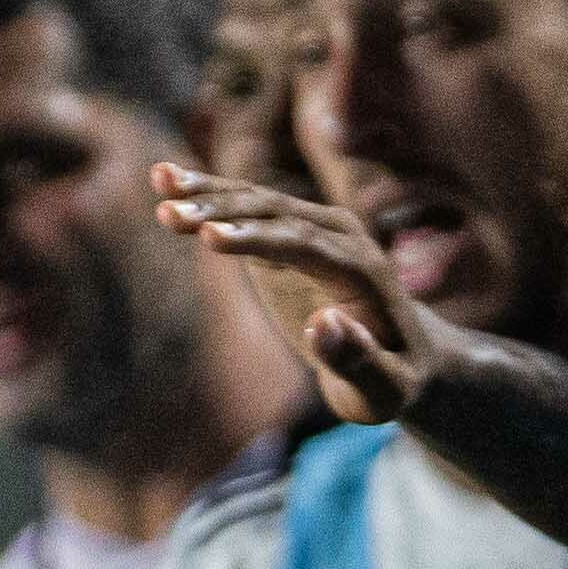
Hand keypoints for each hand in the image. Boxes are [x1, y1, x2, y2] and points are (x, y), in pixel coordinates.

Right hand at [152, 165, 449, 423]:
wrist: (408, 356)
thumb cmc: (395, 383)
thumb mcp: (385, 390)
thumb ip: (359, 360)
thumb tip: (322, 324)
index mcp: (364, 273)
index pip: (307, 247)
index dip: (259, 240)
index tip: (210, 238)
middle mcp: (343, 239)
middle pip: (278, 214)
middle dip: (223, 211)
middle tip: (170, 213)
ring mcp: (315, 232)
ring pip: (259, 202)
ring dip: (209, 192)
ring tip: (159, 181)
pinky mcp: (290, 238)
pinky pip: (246, 211)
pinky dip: (209, 195)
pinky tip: (168, 179)